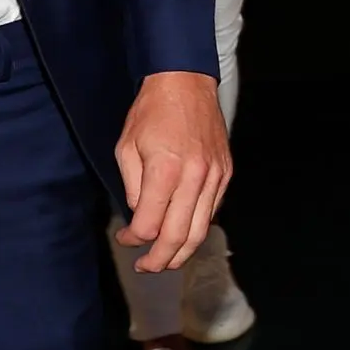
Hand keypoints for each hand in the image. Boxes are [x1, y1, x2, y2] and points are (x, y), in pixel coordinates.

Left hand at [115, 71, 231, 270]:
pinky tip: (182, 232)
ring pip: (200, 231)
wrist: (186, 82)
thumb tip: (140, 217)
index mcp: (165, 170)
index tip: (124, 237)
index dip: (133, 239)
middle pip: (178, 238)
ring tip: (165, 261)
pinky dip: (196, 229)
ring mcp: (214, 176)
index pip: (149, 225)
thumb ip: (132, 188)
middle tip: (145, 266)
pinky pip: (212, 212)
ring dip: (181, 253)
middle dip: (159, 260)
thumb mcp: (126, 147)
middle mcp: (195, 177)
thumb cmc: (152, 111)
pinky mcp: (225, 173)